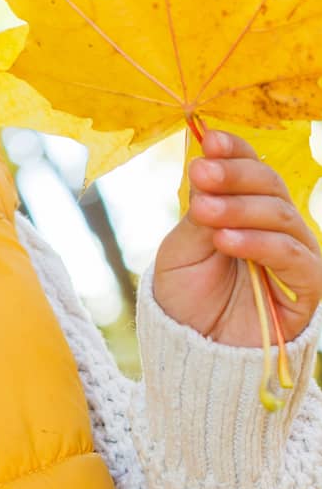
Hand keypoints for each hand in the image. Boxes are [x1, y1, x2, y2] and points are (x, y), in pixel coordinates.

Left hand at [152, 128, 321, 348]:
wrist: (194, 349)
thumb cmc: (186, 296)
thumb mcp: (182, 248)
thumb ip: (200, 213)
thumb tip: (206, 166)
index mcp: (243, 208)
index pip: (250, 168)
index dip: (234, 151)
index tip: (208, 139)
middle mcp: (274, 226)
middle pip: (269, 186)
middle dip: (234, 175)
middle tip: (201, 173)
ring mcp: (293, 254)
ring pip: (280, 215)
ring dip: (240, 208)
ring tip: (204, 211)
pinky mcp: (306, 287)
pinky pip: (292, 256)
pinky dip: (258, 243)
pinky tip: (225, 240)